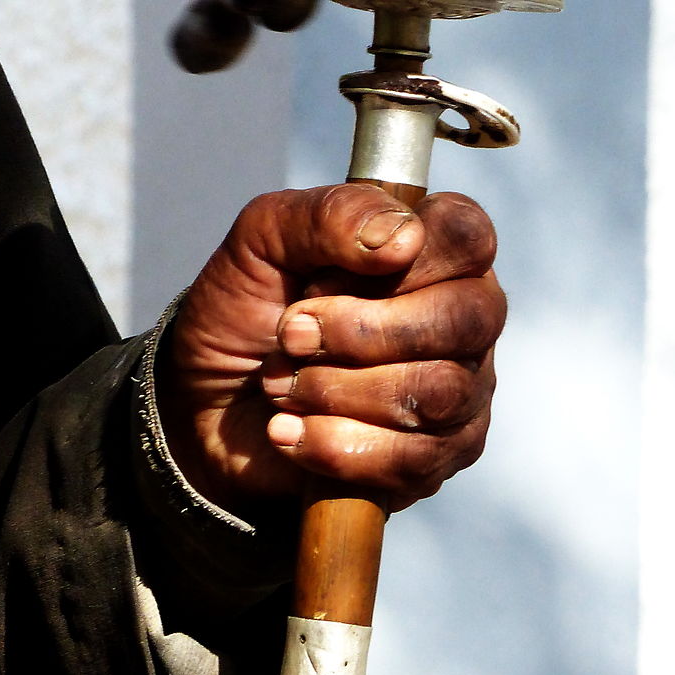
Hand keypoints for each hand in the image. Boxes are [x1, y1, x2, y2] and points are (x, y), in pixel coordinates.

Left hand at [160, 185, 505, 517]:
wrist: (206, 405)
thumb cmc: (247, 308)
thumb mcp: (262, 239)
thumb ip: (329, 215)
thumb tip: (403, 239)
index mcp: (434, 249)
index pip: (468, 236)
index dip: (401, 259)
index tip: (322, 278)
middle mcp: (464, 315)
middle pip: (465, 319)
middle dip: (361, 333)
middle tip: (290, 335)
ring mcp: (462, 389)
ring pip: (440, 391)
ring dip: (339, 390)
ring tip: (280, 387)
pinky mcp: (440, 456)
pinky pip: (416, 459)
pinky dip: (337, 445)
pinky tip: (290, 432)